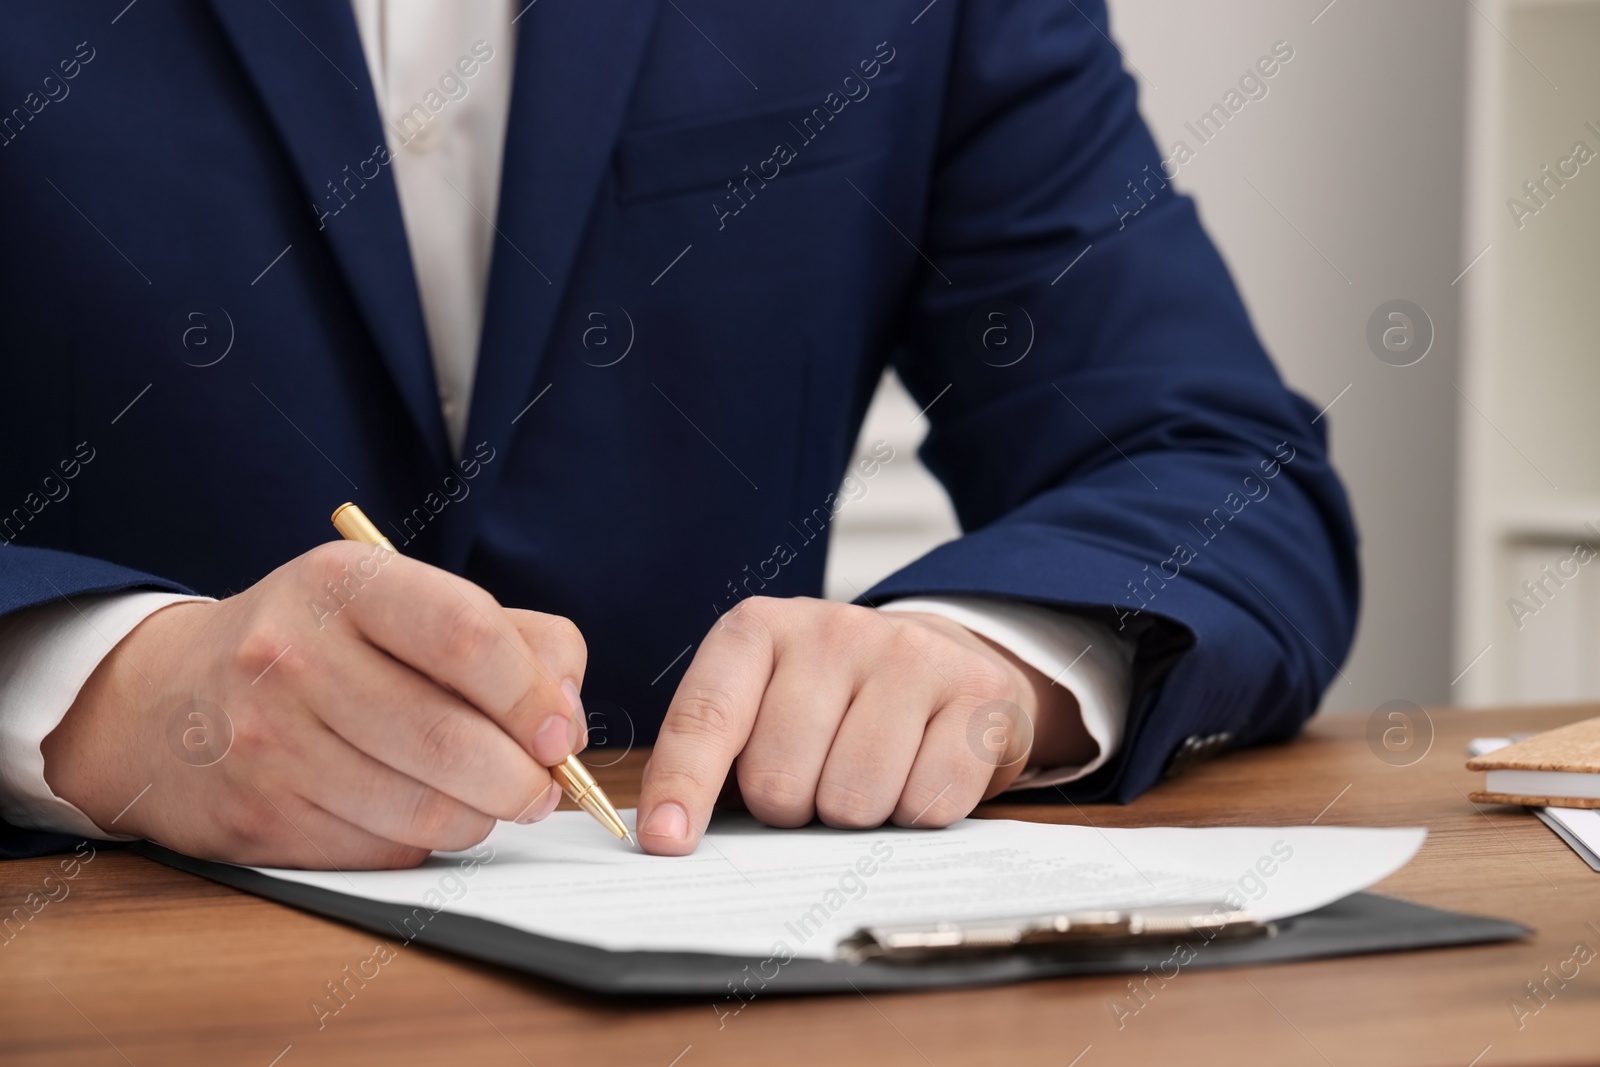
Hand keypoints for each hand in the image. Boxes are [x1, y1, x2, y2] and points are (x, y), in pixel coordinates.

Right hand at [42, 541, 587, 868]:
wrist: (166, 702)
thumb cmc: (320, 646)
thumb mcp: (403, 602)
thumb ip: (514, 640)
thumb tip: (568, 716)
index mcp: (344, 584)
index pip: (466, 634)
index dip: (533, 694)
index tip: (561, 731)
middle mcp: (295, 658)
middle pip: (452, 739)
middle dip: (525, 778)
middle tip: (545, 785)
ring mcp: (270, 743)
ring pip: (427, 808)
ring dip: (484, 815)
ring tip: (490, 797)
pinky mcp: (261, 819)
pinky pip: (386, 847)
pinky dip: (427, 839)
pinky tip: (418, 809)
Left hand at [636, 597, 1091, 854]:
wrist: (945, 660)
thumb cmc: (836, 702)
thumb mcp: (764, 705)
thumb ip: (718, 759)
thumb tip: (674, 838)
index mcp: (758, 631)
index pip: (707, 717)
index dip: (683, 785)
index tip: (667, 841)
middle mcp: (831, 629)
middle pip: (781, 779)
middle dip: (793, 809)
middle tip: (817, 781)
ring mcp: (908, 654)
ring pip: (855, 798)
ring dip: (859, 815)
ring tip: (871, 774)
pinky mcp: (976, 691)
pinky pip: (929, 801)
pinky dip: (920, 813)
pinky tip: (920, 772)